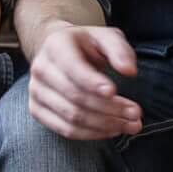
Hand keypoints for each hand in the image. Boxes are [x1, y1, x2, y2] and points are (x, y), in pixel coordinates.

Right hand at [26, 24, 141, 139]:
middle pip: (76, 97)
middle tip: (136, 113)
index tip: (114, 91)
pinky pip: (66, 130)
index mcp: (56, 45)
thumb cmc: (86, 44)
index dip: (93, 83)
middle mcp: (41, 69)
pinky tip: (112, 130)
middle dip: (110, 108)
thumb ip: (119, 50)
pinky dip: (92, 134)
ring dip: (105, 125)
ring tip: (131, 125)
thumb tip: (129, 70)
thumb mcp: (106, 37)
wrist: (58, 52)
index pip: (73, 68)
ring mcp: (36, 91)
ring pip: (72, 118)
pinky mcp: (37, 111)